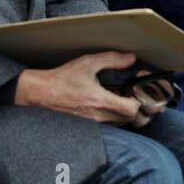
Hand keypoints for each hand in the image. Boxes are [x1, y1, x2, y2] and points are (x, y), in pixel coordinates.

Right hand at [15, 51, 159, 127]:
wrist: (40, 94)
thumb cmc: (62, 79)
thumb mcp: (88, 63)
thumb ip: (112, 59)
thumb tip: (131, 58)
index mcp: (101, 102)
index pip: (133, 109)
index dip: (142, 100)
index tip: (140, 88)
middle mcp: (100, 116)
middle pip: (133, 120)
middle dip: (142, 108)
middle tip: (140, 94)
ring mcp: (95, 123)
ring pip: (124, 124)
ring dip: (131, 113)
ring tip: (128, 97)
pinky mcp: (90, 125)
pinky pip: (112, 124)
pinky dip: (119, 116)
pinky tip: (115, 102)